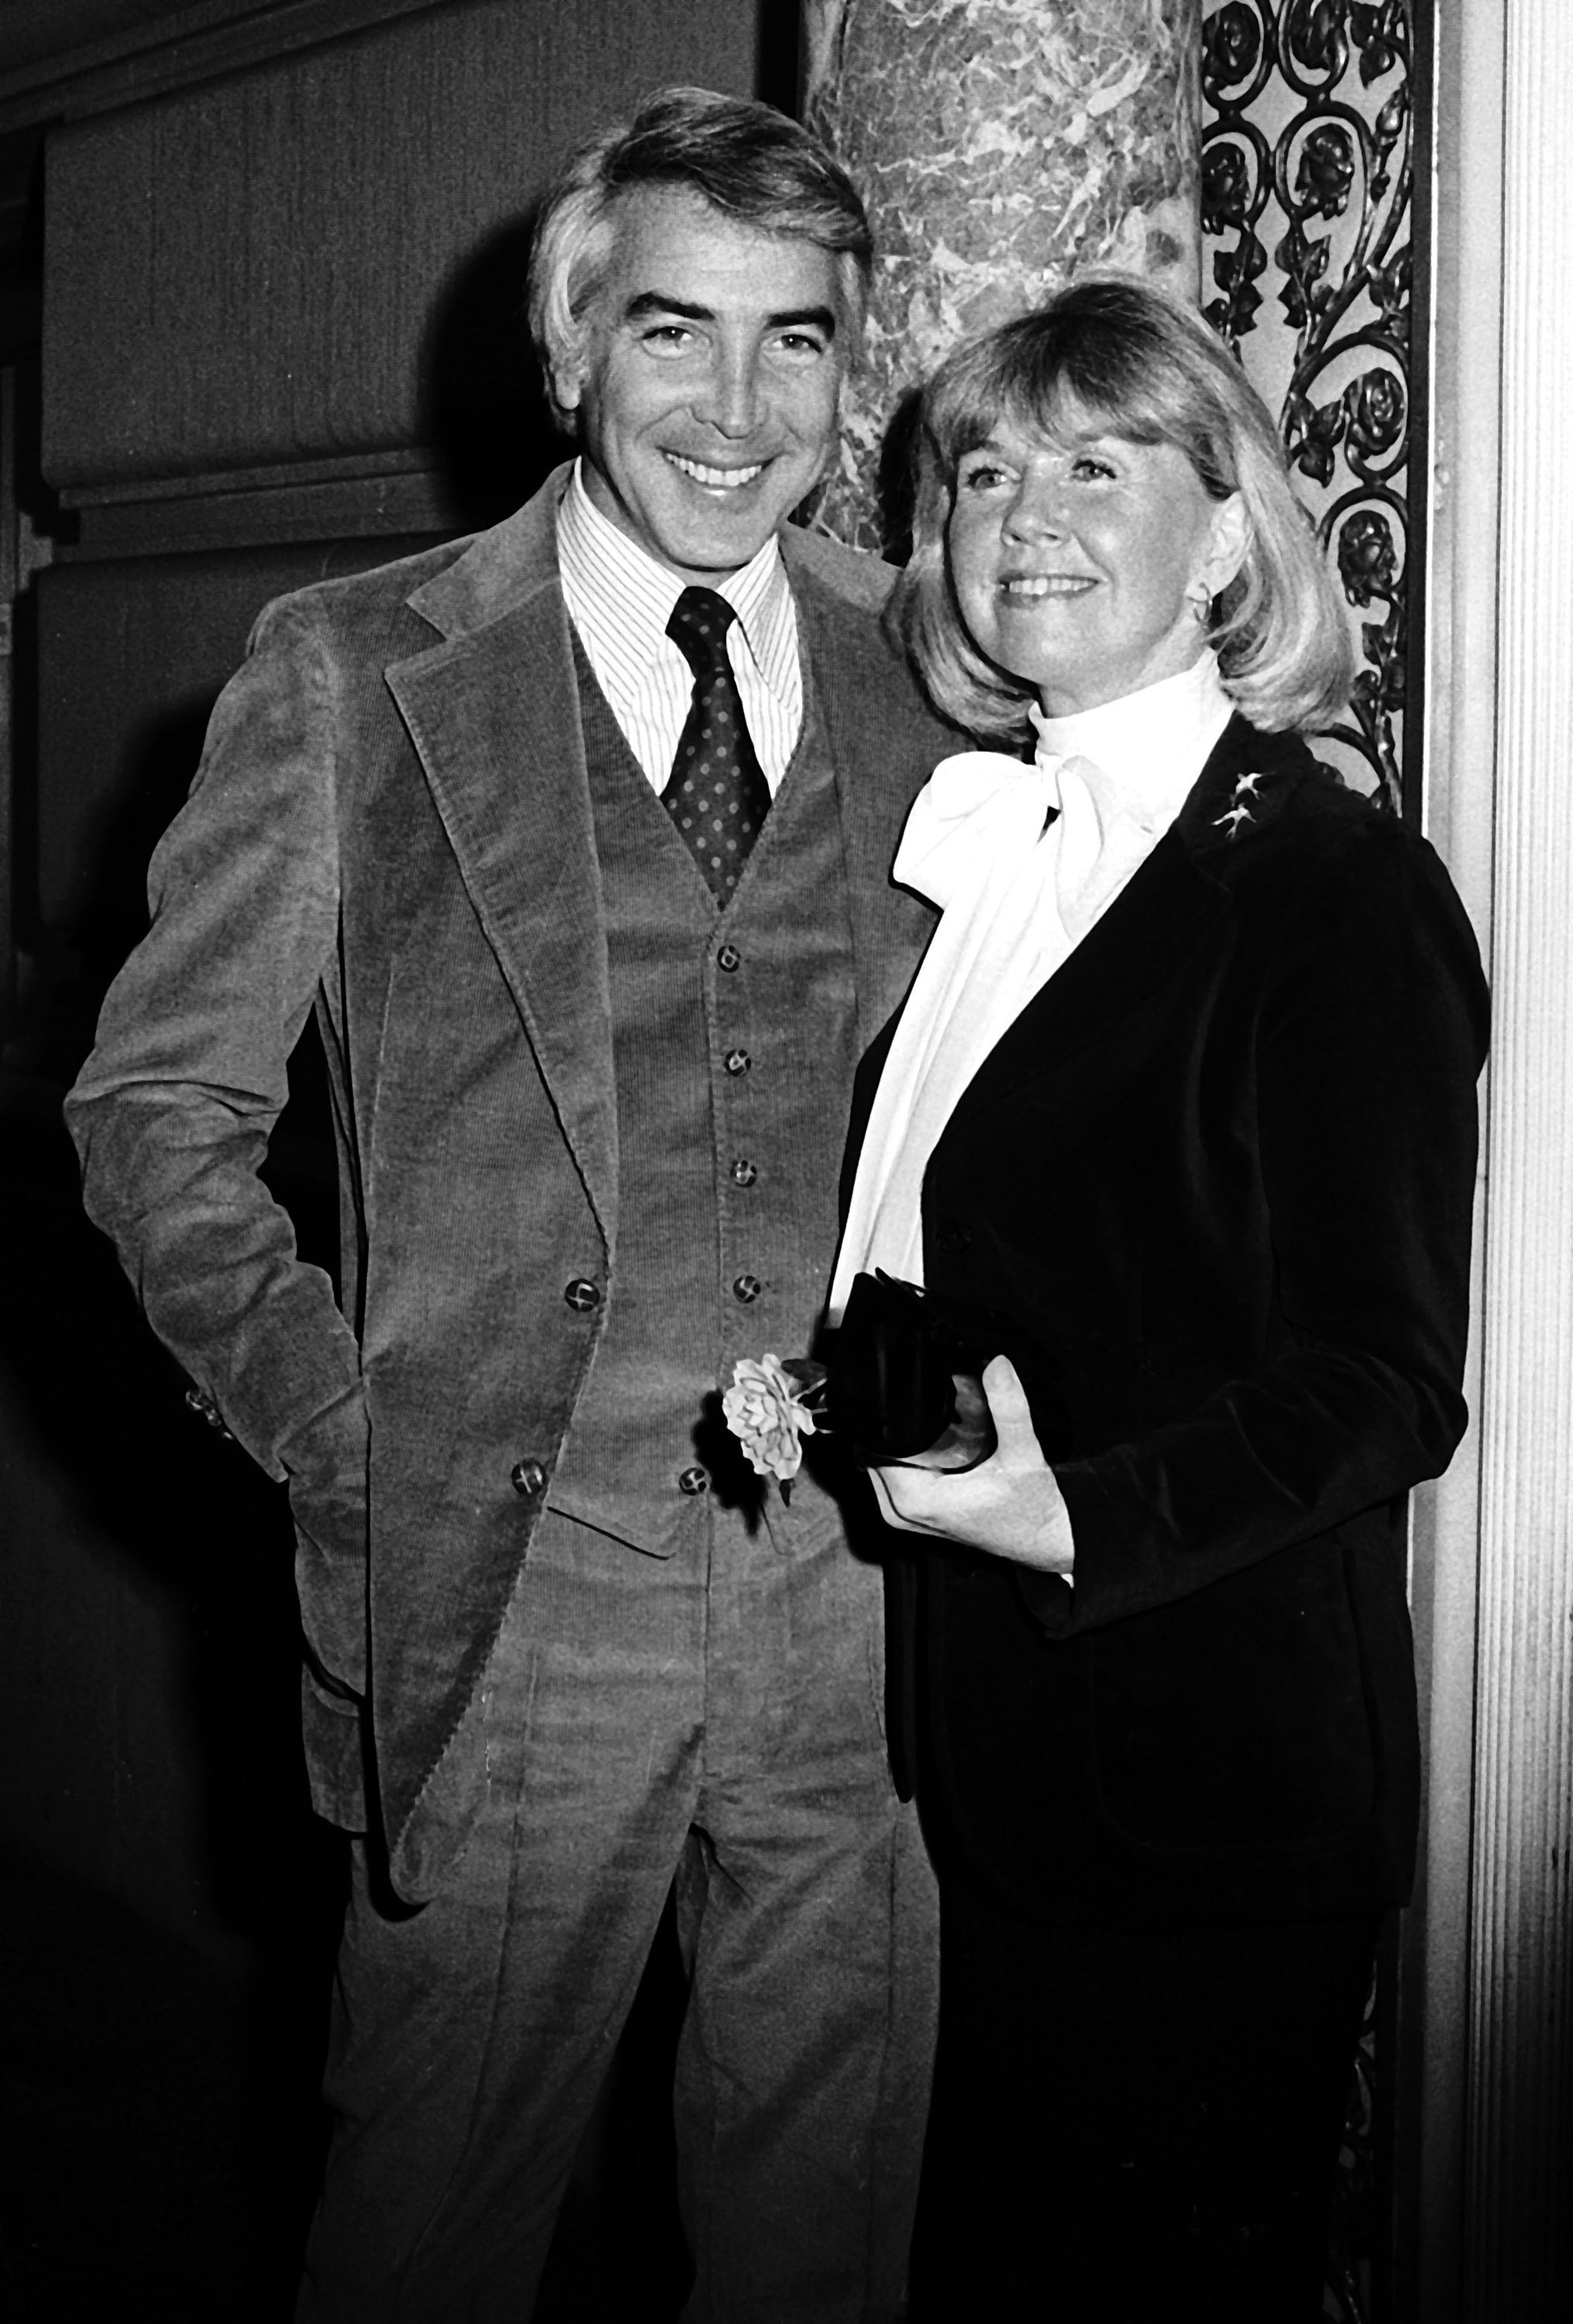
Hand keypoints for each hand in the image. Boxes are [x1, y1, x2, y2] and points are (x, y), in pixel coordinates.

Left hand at [867, 1355, 1074, 1575]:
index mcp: (918, 1500)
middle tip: (928, 1410)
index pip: (874, 1446)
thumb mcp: (1023, 1453)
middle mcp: (903, 1513)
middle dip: (894, 1429)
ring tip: (935, 1429)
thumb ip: (1009, 1408)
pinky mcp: (914, 1518)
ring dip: (898, 1444)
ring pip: (879, 1466)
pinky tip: (933, 1448)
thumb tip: (997, 1366)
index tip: (905, 1397)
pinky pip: (891, 1479)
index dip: (887, 1418)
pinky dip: (905, 1460)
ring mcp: (906, 1518)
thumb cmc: (1033, 1509)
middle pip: (873, 1453)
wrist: (1046, 1539)